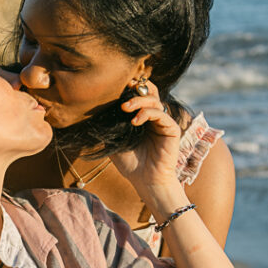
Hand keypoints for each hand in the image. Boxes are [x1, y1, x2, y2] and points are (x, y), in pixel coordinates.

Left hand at [112, 80, 181, 200]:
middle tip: (123, 89)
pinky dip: (147, 113)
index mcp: (142, 117)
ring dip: (138, 101)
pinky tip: (135, 121)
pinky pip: (161, 114)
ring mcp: (164, 122)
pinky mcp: (172, 129)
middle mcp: (155, 117)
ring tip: (125, 108)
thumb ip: (109, 126)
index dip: (131, 88)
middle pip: (150, 92)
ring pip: (154, 100)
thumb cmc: (130, 164)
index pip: (140, 95)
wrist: (145, 181)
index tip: (116, 86)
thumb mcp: (114, 142)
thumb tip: (96, 110)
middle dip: (137, 87)